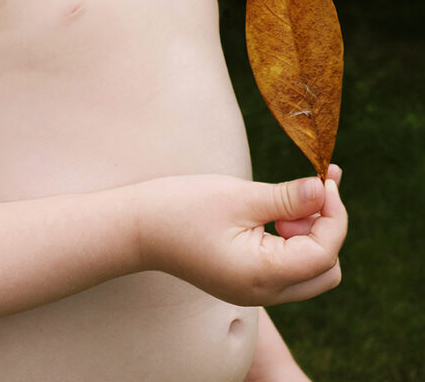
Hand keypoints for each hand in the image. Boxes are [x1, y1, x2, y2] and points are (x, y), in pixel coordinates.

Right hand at [134, 169, 346, 306]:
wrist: (137, 228)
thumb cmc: (182, 208)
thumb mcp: (239, 197)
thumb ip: (287, 198)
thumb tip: (323, 189)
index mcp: (263, 275)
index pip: (325, 252)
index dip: (335, 213)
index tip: (325, 177)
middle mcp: (264, 292)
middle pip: (326, 269)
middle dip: (326, 228)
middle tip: (305, 193)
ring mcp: (255, 290)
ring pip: (311, 270)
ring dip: (311, 233)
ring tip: (286, 201)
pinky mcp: (246, 280)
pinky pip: (288, 266)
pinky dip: (293, 239)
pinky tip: (276, 212)